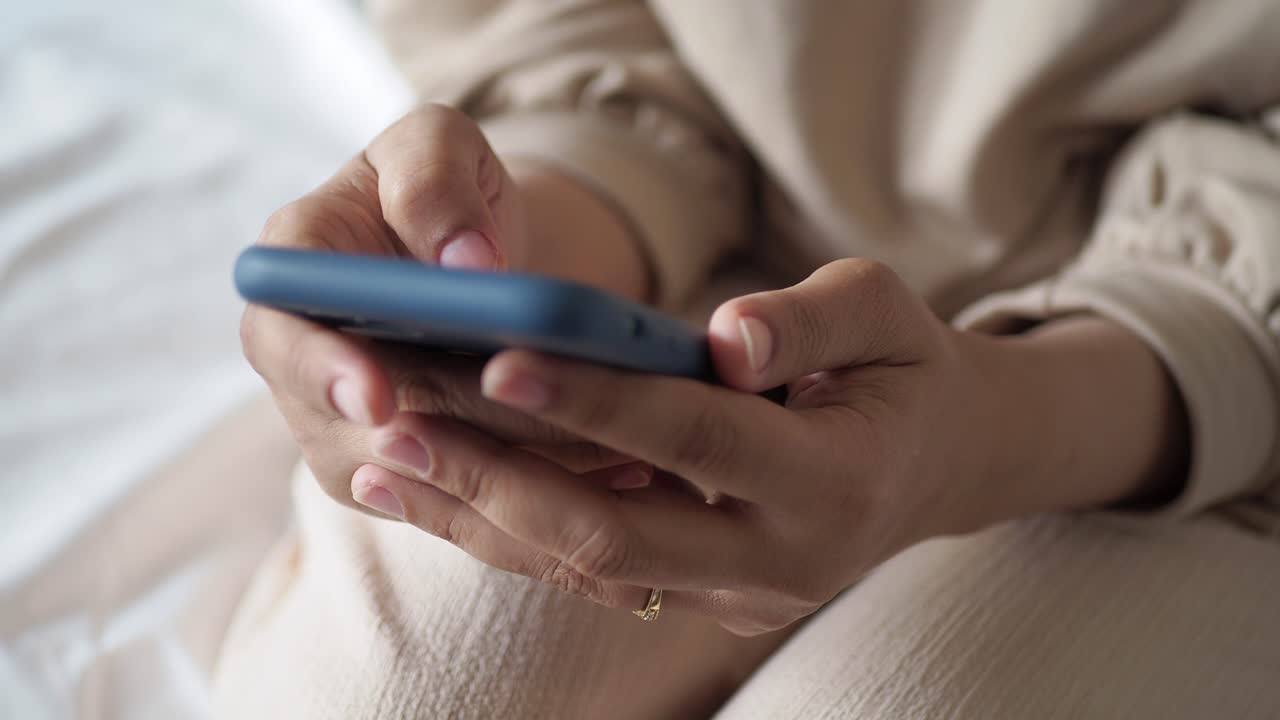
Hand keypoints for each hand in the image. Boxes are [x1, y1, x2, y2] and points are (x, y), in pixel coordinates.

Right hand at [240, 104, 649, 511]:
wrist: (462, 254)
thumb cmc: (439, 188)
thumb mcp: (437, 145)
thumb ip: (436, 179)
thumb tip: (465, 261)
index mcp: (293, 274)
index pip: (282, 336)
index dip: (324, 370)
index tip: (378, 394)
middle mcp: (301, 367)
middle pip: (367, 425)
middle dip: (463, 427)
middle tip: (558, 420)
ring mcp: (344, 432)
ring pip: (426, 477)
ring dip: (517, 469)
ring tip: (616, 450)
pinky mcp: (398, 479)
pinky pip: (463, 503)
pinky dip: (538, 492)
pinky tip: (617, 466)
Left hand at [353, 259, 990, 633]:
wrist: (939, 465)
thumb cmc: (903, 370)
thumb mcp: (887, 315)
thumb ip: (812, 319)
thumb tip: (722, 336)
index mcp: (832, 481)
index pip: (692, 436)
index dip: (595, 399)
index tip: (495, 356)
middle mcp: (780, 561)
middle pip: (614, 530)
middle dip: (495, 480)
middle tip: (394, 425)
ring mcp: (738, 596)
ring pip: (589, 567)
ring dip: (481, 515)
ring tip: (384, 460)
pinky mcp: (706, 602)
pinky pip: (597, 573)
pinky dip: (515, 532)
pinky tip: (441, 491)